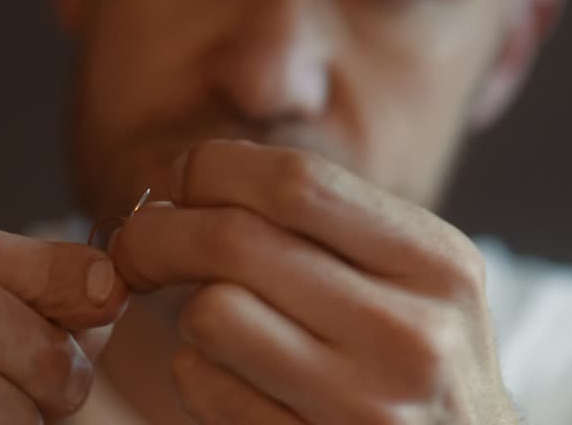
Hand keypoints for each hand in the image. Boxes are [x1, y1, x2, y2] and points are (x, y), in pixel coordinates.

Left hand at [111, 140, 518, 424]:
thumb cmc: (421, 367)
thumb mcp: (418, 282)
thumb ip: (334, 224)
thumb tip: (197, 173)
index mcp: (437, 264)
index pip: (295, 181)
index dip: (210, 170)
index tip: (175, 184)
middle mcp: (413, 333)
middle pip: (236, 240)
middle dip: (158, 232)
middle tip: (134, 246)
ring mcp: (366, 406)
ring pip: (212, 311)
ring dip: (189, 312)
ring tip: (214, 324)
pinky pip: (204, 385)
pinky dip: (194, 373)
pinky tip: (230, 378)